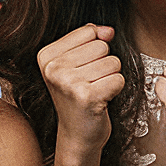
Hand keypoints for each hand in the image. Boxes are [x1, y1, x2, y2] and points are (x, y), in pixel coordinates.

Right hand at [36, 24, 126, 165]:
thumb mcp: (76, 63)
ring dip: (110, 78)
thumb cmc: (78, 97)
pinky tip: (101, 100)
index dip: (93, 51)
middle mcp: (53, 68)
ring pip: (113, 62)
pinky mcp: (86, 97)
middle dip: (103, 64)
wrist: (77, 134)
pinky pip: (118, 79)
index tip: (81, 70)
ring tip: (95, 91)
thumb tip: (108, 30)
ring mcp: (68, 83)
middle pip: (102, 46)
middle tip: (90, 83)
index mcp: (46, 56)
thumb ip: (91, 39)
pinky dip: (116, 90)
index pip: (89, 32)